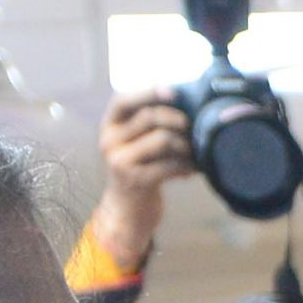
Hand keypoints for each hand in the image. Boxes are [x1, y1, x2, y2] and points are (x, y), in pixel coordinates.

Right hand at [87, 89, 192, 273]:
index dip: (148, 92)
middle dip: (176, 119)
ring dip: (184, 144)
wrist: (127, 210)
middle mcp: (109, 141)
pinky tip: (193, 169)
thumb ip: (144, 123)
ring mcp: (120, 161)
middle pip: (149, 117)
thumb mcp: (133, 143)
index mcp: (109, 126)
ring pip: (162, 139)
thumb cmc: (139, 169)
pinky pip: (169, 165)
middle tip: (191, 126)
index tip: (173, 92)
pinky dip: (186, 165)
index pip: (123, 101)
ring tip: (192, 151)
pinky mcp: (136, 180)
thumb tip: (181, 100)